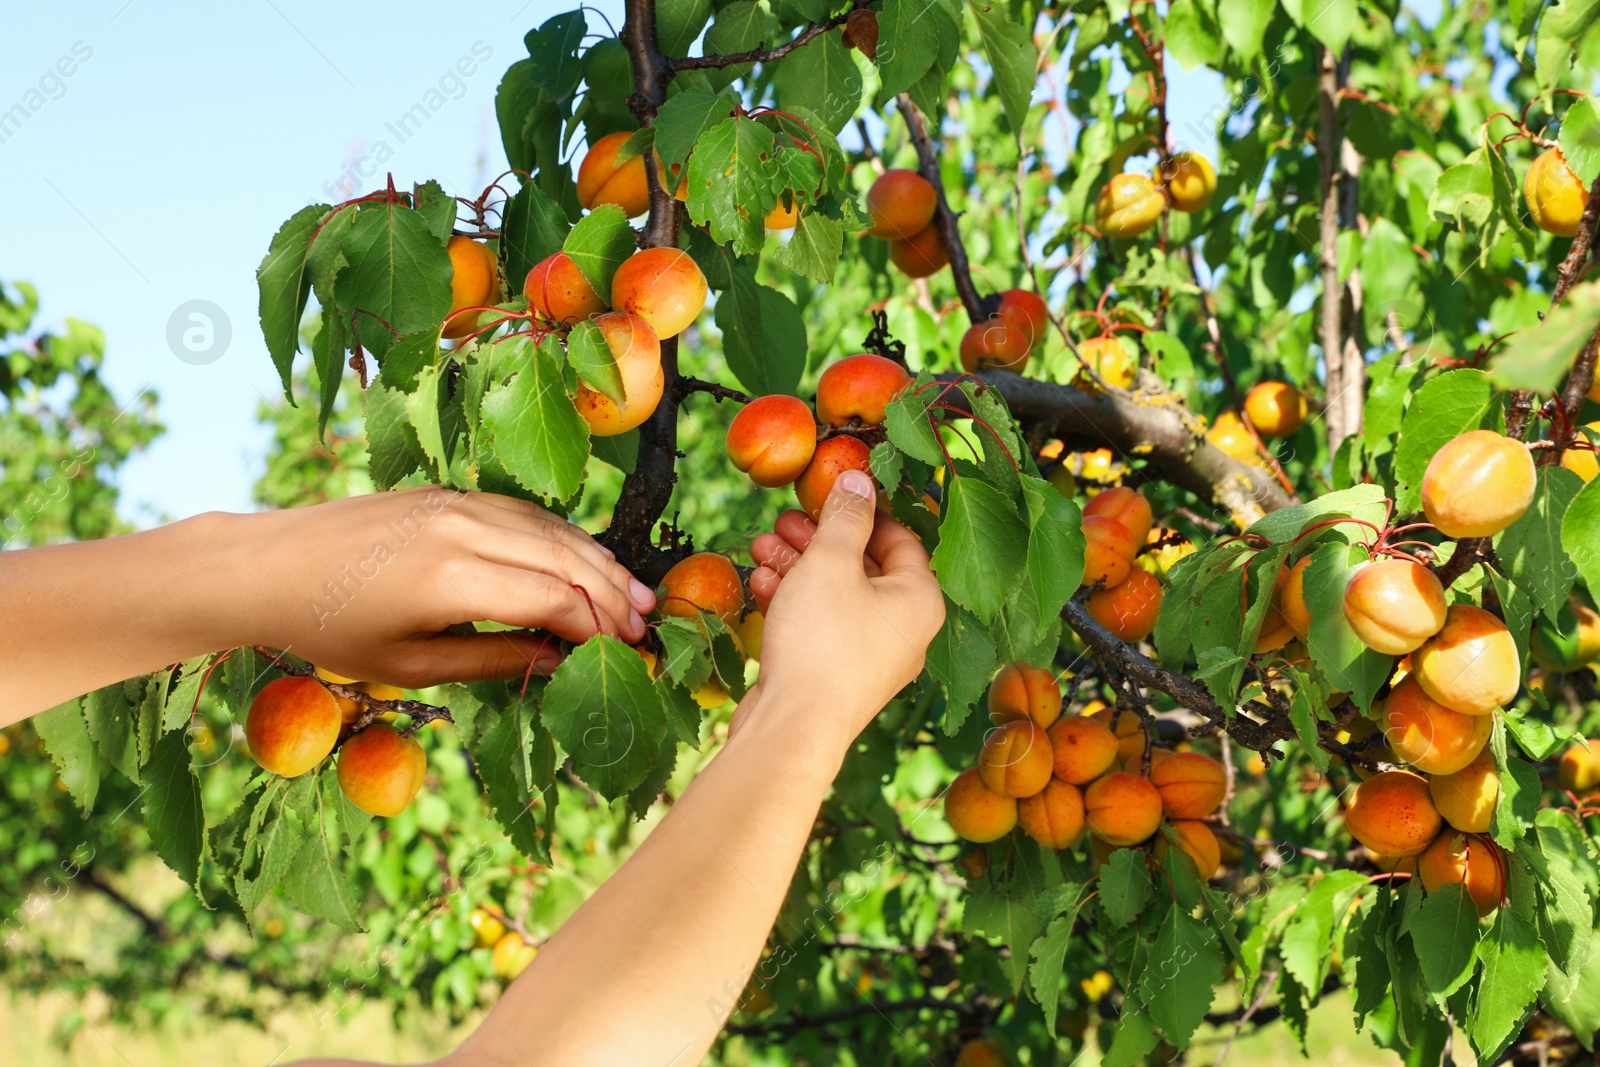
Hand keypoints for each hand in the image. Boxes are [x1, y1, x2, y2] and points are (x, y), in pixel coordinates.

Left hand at [231, 487, 654, 685]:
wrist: (267, 566)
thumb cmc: (331, 632)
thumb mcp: (410, 666)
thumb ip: (493, 661)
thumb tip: (560, 662)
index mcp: (452, 579)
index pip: (553, 599)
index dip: (596, 627)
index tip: (624, 651)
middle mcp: (463, 528)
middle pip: (563, 558)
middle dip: (610, 593)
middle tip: (646, 624)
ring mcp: (456, 503)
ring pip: (550, 530)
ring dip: (596, 562)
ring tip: (631, 594)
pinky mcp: (447, 493)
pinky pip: (522, 513)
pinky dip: (561, 538)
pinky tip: (582, 561)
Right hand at [743, 470, 944, 741]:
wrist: (794, 728)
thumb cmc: (821, 640)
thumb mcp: (831, 562)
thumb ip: (845, 516)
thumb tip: (858, 478)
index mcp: (920, 600)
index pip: (901, 539)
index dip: (863, 511)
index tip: (829, 493)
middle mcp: (904, 631)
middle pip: (864, 567)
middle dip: (819, 538)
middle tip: (784, 518)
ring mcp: (871, 658)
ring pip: (836, 596)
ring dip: (799, 566)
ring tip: (761, 545)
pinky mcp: (837, 677)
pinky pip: (821, 626)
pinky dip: (794, 602)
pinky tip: (761, 582)